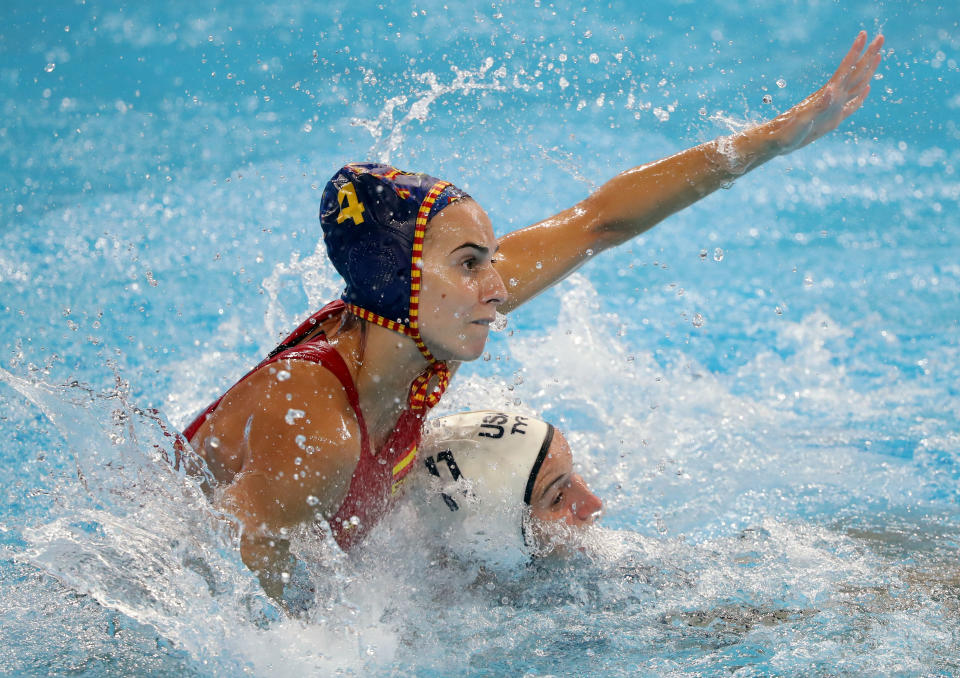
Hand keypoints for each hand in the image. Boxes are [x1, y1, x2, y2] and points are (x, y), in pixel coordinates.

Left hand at [767, 31, 883, 153]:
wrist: (778, 142)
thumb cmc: (787, 133)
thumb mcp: (803, 120)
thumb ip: (819, 105)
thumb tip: (831, 89)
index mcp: (828, 94)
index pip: (846, 67)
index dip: (856, 51)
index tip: (864, 33)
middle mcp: (833, 97)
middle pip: (856, 72)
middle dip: (869, 54)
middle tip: (881, 37)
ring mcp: (834, 107)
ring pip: (857, 84)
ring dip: (868, 70)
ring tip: (878, 56)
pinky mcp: (834, 119)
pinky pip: (853, 105)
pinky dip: (862, 96)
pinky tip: (867, 88)